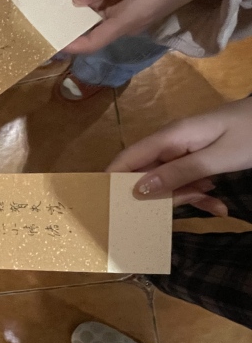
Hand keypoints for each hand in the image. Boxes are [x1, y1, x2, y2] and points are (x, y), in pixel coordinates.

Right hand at [107, 97, 251, 215]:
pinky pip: (186, 179)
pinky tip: (217, 204)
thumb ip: (178, 173)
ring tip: (214, 205)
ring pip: (169, 180)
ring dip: (187, 197)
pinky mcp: (197, 157)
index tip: (105, 205)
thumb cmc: (251, 134)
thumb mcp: (217, 158)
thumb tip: (138, 189)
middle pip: (147, 174)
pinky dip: (199, 193)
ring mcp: (184, 150)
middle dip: (162, 195)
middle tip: (185, 207)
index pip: (127, 158)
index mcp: (169, 138)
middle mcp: (171, 143)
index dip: (112, 179)